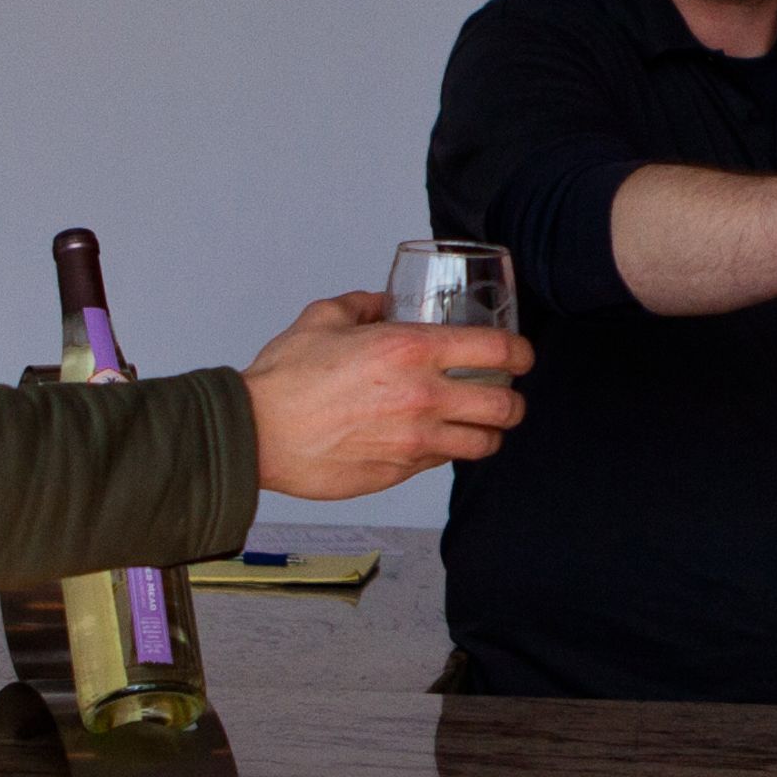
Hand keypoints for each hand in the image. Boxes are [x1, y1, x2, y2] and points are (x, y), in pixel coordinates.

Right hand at [246, 291, 531, 498]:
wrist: (255, 434)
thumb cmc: (285, 379)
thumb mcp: (324, 319)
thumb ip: (364, 305)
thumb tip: (384, 303)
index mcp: (410, 351)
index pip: (497, 351)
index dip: (521, 354)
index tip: (521, 356)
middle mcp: (422, 397)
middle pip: (505, 406)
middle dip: (514, 401)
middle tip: (507, 397)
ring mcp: (413, 441)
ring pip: (483, 443)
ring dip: (489, 433)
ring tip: (481, 425)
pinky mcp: (398, 472)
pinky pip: (441, 463)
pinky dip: (446, 452)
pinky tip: (433, 440)